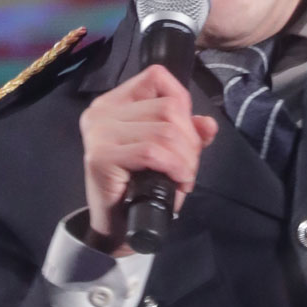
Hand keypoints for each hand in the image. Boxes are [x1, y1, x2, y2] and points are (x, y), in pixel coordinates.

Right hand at [80, 66, 216, 248]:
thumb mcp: (168, 154)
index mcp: (115, 102)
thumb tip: (208, 124)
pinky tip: (177, 182)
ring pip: (164, 130)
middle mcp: (102, 111)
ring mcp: (99, 133)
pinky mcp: (102, 157)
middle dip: (190, 141)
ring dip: (186, 159)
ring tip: (182, 178)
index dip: (183, 104)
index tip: (186, 137)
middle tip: (187, 168)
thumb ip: (187, 133)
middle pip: (168, 107)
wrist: (116, 229)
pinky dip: (175, 167)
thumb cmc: (139, 188)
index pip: (157, 77)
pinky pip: (153, 151)